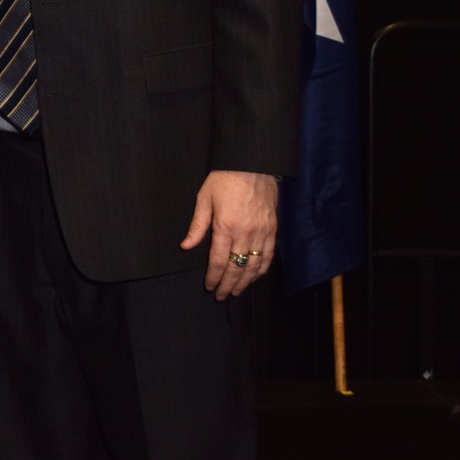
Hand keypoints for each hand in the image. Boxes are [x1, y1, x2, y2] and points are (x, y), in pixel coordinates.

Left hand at [179, 170, 278, 299]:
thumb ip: (197, 225)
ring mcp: (262, 232)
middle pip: (237, 268)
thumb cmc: (224, 178)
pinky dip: (262, 269)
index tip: (209, 286)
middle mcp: (245, 233)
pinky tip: (255, 277)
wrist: (252, 163)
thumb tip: (186, 246)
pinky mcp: (273, 229)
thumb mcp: (204, 198)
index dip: (214, 277)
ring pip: (254, 266)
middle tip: (221, 296)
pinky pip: (269, 255)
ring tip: (236, 292)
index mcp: (225, 226)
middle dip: (228, 284)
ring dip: (245, 282)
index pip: (219, 260)